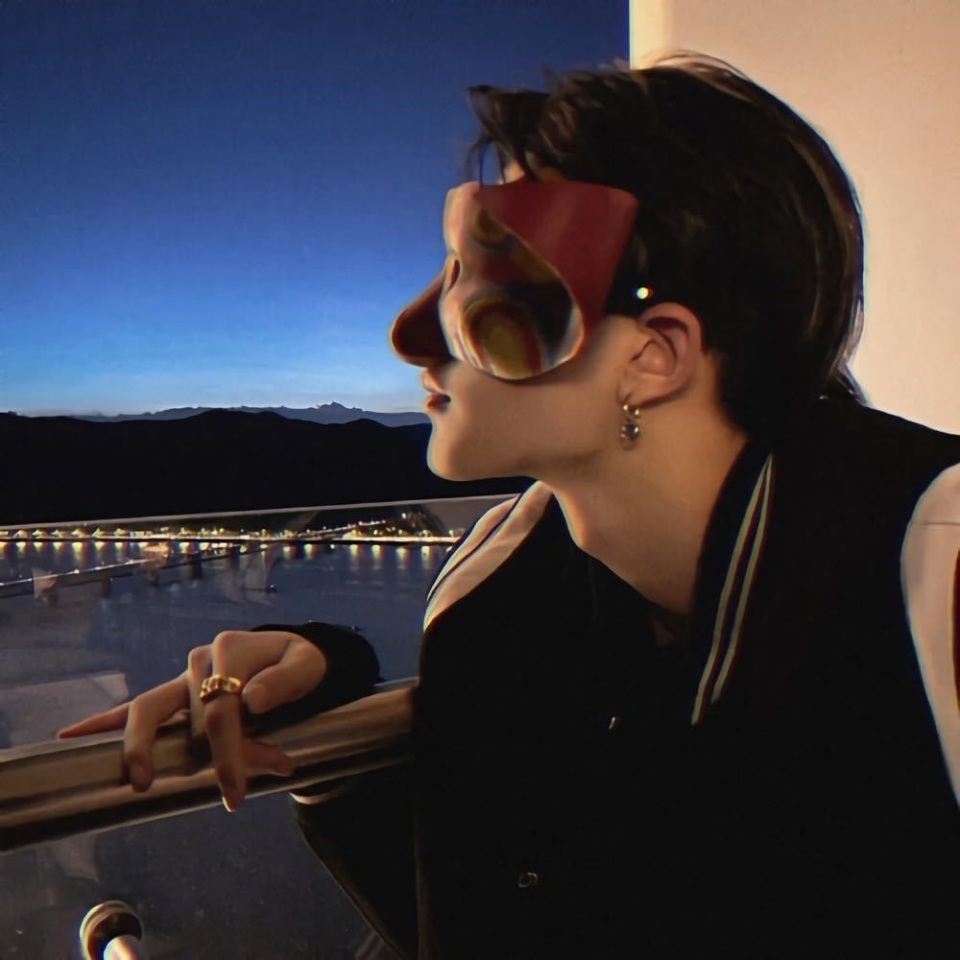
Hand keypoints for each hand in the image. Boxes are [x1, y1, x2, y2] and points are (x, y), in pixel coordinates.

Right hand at [58, 630, 328, 810]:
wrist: (293, 653)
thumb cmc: (300, 663)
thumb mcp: (305, 667)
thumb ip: (283, 682)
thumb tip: (251, 699)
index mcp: (229, 651)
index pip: (221, 709)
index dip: (229, 752)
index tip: (237, 793)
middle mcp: (200, 661)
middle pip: (174, 710)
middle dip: (180, 754)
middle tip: (198, 790)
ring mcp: (184, 676)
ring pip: (146, 709)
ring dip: (135, 744)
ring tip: (134, 777)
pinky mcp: (176, 693)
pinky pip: (135, 707)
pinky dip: (104, 721)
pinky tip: (71, 735)